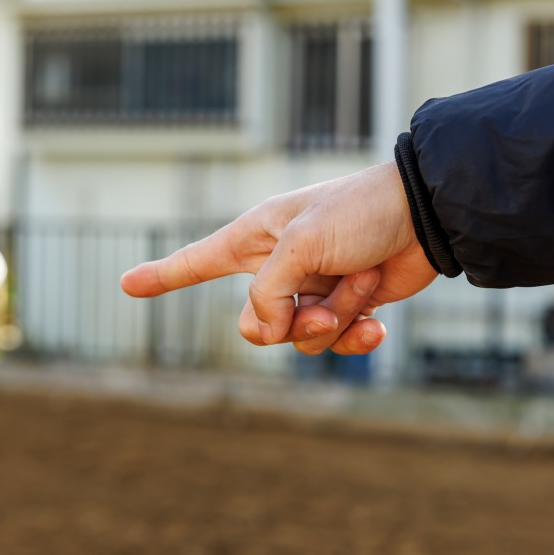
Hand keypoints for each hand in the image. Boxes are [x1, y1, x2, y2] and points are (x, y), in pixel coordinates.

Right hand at [120, 162, 438, 354]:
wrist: (427, 216)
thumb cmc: (362, 212)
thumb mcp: (302, 244)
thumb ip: (268, 292)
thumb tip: (268, 330)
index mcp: (257, 237)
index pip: (197, 261)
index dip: (162, 275)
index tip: (126, 284)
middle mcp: (279, 264)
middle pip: (253, 324)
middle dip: (290, 323)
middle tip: (324, 302)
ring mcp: (313, 288)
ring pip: (298, 337)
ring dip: (335, 320)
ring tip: (362, 290)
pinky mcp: (348, 304)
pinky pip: (335, 342)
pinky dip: (357, 337)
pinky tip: (378, 325)